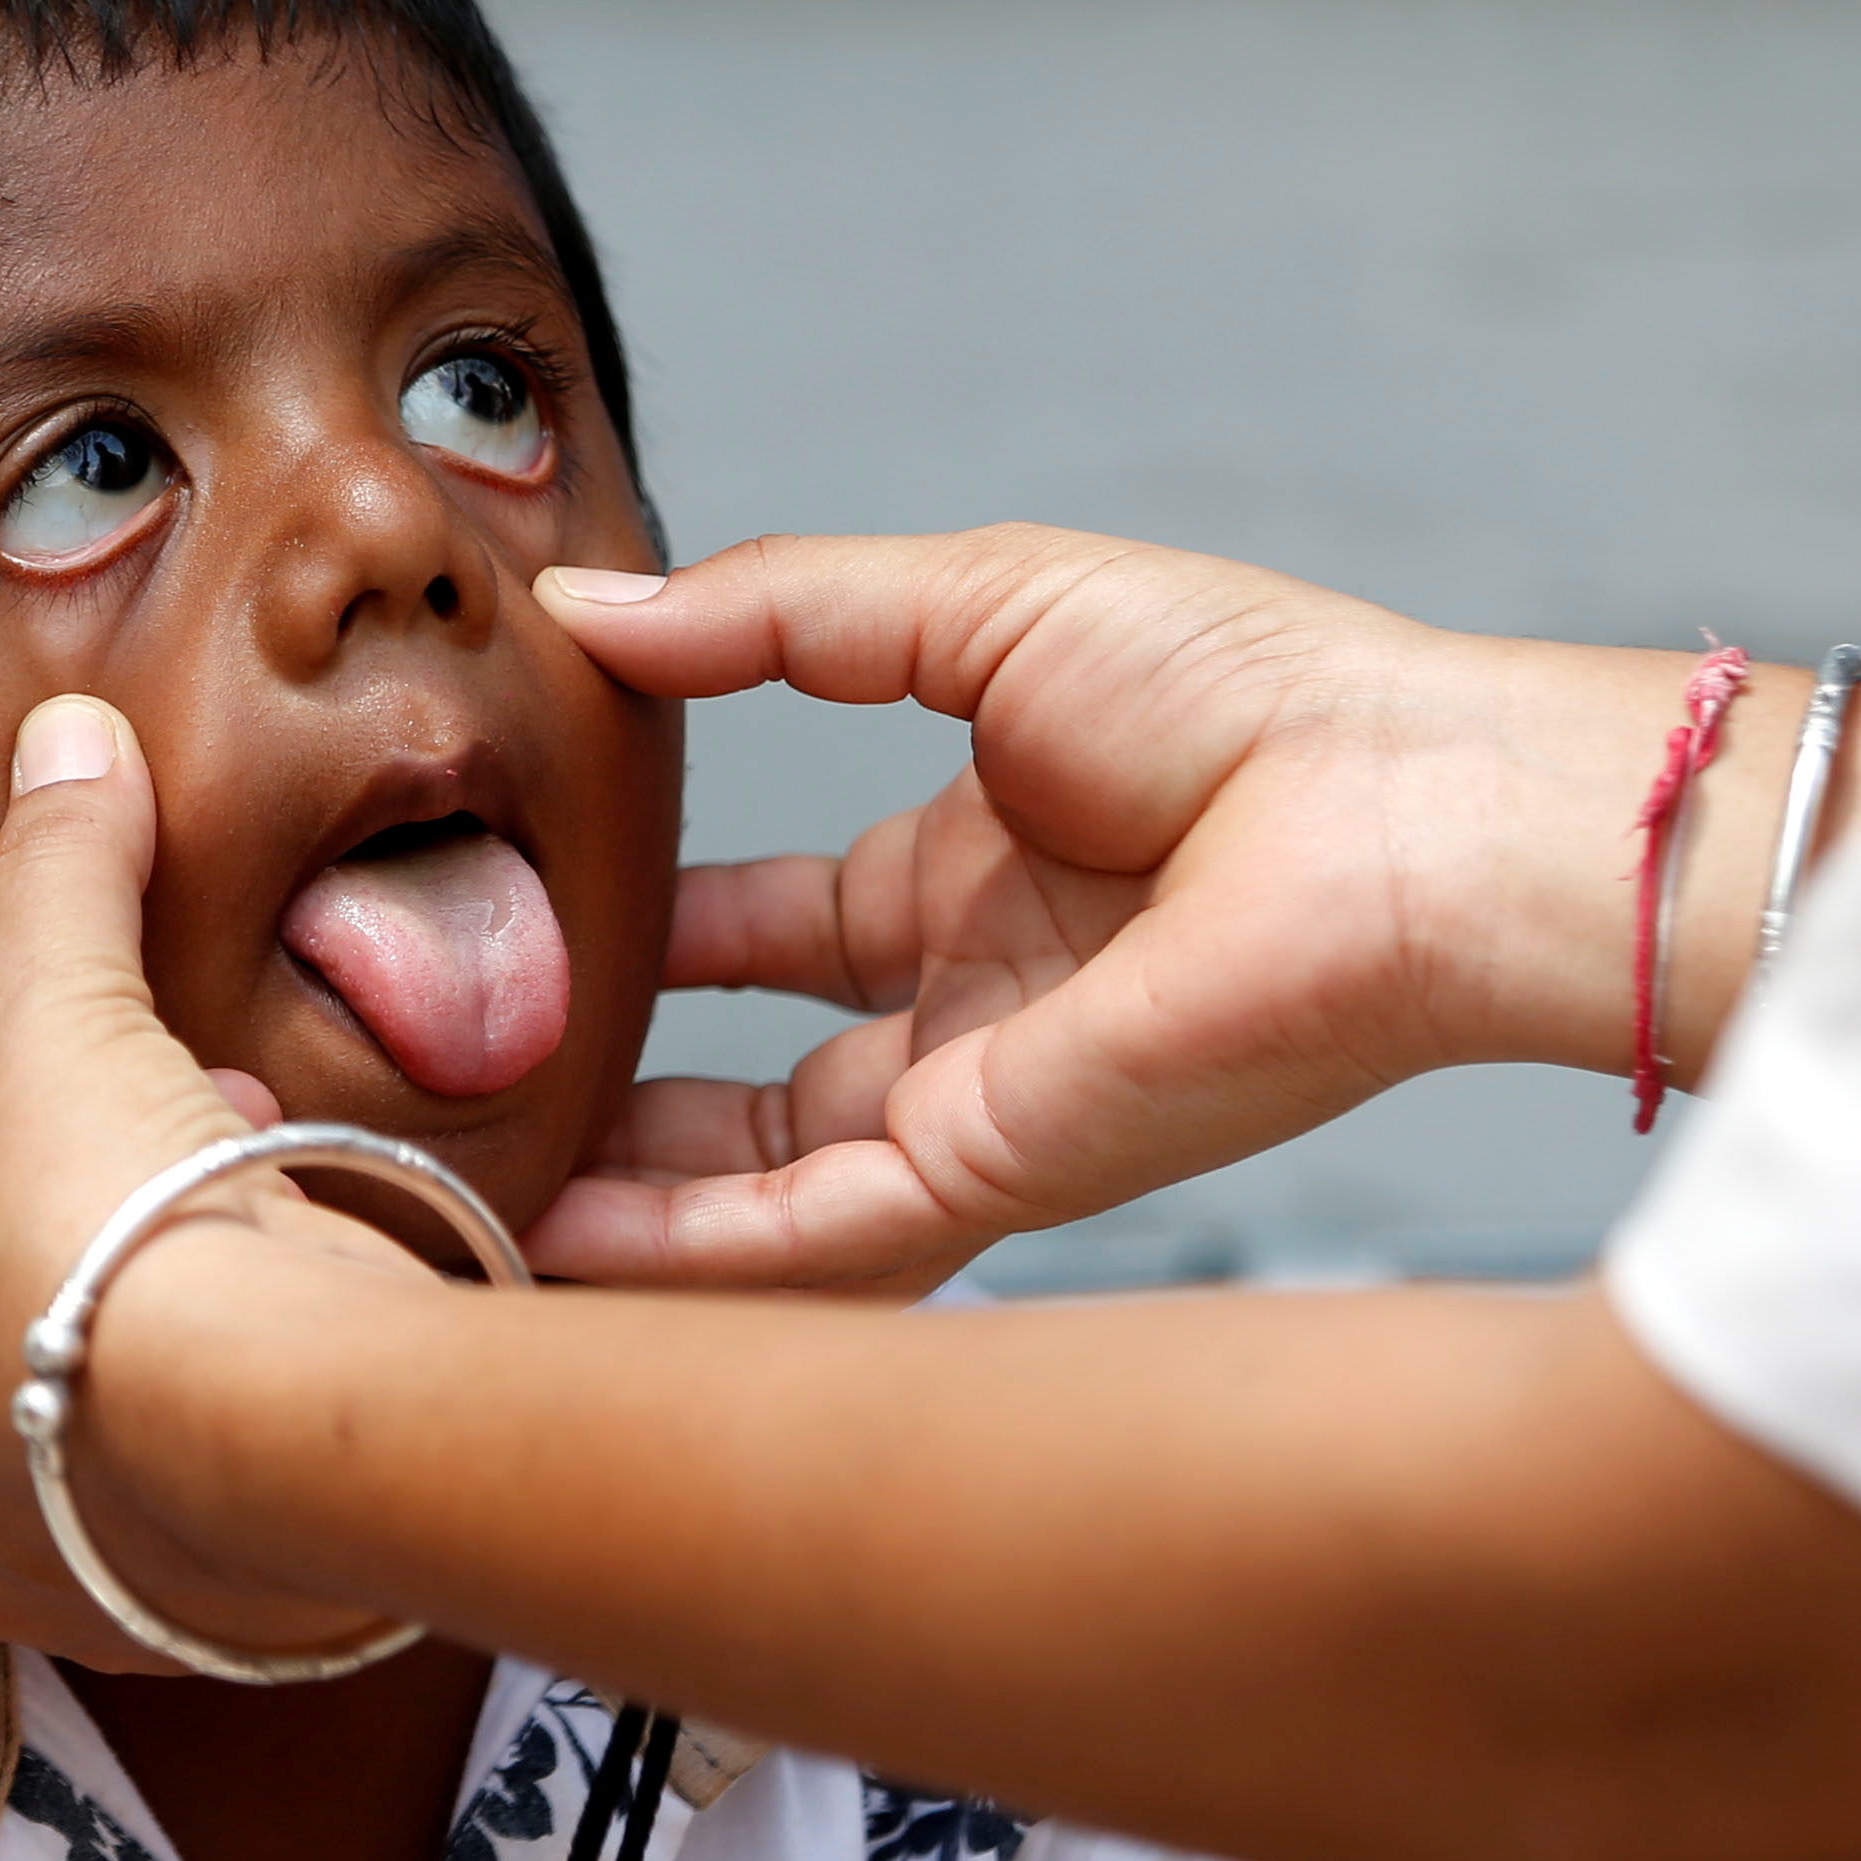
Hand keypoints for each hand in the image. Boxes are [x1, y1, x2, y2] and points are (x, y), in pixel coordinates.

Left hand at [0, 694, 429, 1662]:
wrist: (298, 1435)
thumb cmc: (120, 1266)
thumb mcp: (61, 1027)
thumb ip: (51, 883)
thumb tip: (65, 751)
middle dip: (8, 1226)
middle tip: (83, 1131)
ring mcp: (54, 1590)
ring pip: (57, 1424)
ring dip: (114, 1305)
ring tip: (205, 1179)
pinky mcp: (192, 1623)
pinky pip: (178, 1492)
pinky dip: (213, 1394)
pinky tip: (278, 1292)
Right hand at [527, 531, 1860, 1289]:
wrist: (1401, 807)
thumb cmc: (1252, 688)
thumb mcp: (970, 603)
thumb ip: (770, 615)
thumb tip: (586, 613)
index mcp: (976, 872)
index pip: (773, 925)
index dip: (649, 930)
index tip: (514, 917)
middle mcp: (969, 1007)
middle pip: (748, 1080)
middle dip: (614, 1091)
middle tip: (462, 1086)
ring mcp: (977, 1103)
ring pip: (753, 1185)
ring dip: (618, 1194)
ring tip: (459, 1195)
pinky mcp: (993, 1173)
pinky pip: (805, 1239)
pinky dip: (678, 1257)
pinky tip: (553, 1245)